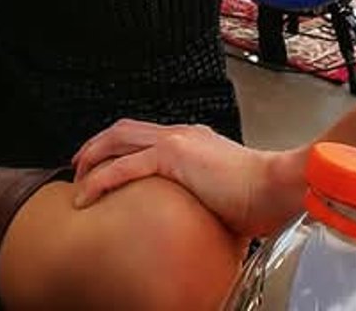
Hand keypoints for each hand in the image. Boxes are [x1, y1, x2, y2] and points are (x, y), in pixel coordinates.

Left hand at [71, 119, 307, 238]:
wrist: (279, 186)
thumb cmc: (265, 197)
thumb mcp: (230, 198)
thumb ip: (210, 203)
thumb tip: (205, 225)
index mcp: (195, 140)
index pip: (147, 136)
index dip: (121, 147)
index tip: (106, 166)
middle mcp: (182, 134)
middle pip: (123, 130)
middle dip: (96, 146)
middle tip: (78, 168)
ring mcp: (176, 141)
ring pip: (116, 140)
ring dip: (90, 158)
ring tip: (76, 181)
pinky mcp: (172, 156)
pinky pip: (122, 167)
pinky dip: (98, 181)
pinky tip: (85, 197)